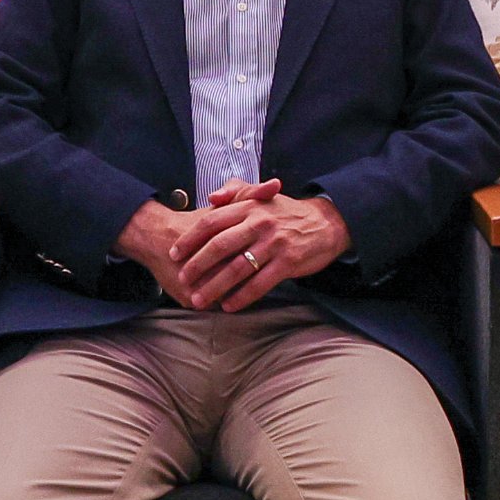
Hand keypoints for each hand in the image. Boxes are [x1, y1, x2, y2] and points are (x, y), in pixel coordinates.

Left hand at [165, 183, 351, 313]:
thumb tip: (212, 198)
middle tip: (182, 279)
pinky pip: (260, 283)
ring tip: (199, 300)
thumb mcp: (261, 197)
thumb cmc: (287, 213)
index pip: (212, 222)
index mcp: (249, 207)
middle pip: (220, 245)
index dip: (190, 239)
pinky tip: (228, 306)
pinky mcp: (288, 262)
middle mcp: (260, 223)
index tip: (174, 253)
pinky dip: (242, 297)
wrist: (325, 224)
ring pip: (237, 268)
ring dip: (215, 286)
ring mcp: (275, 243)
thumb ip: (236, 193)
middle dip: (197, 265)